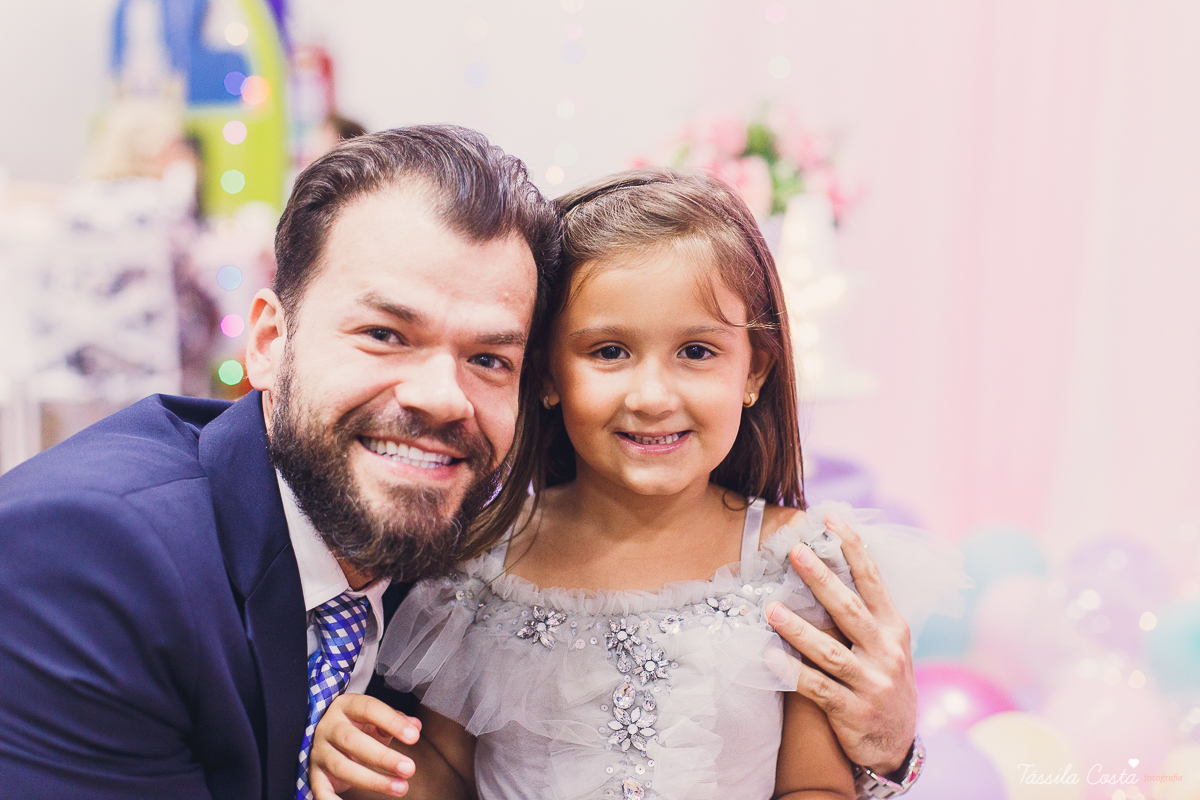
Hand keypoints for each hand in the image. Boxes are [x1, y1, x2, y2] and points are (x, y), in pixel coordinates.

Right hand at [310, 693, 421, 799]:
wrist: (326, 734)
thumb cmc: (358, 725)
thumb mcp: (375, 717)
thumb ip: (395, 719)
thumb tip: (415, 726)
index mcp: (346, 706)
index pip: (369, 708)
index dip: (392, 722)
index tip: (414, 737)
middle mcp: (329, 727)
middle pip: (353, 741)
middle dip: (383, 757)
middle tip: (409, 768)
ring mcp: (320, 752)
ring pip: (342, 767)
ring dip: (373, 781)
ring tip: (400, 788)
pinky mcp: (315, 774)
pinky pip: (321, 790)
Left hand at [765, 511, 916, 775]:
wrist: (897, 746)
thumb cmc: (883, 683)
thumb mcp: (887, 646)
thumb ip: (865, 613)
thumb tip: (829, 566)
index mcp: (894, 628)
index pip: (872, 580)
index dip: (852, 547)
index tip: (832, 517)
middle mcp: (886, 652)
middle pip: (850, 609)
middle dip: (822, 579)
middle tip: (796, 552)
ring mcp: (871, 683)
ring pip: (830, 650)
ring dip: (798, 629)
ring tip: (770, 609)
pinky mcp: (853, 711)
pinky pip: (817, 688)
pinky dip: (792, 672)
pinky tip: (769, 658)